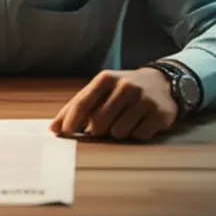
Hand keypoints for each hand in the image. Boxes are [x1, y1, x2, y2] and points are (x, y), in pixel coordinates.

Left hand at [50, 68, 178, 140]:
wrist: (163, 83)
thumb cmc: (122, 90)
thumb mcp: (101, 89)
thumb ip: (77, 106)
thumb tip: (53, 129)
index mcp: (107, 78)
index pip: (83, 102)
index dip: (71, 120)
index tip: (65, 133)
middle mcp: (126, 86)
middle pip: (99, 122)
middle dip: (97, 130)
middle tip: (103, 127)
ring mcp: (144, 99)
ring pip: (119, 132)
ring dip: (118, 133)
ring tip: (126, 121)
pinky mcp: (159, 114)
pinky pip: (138, 136)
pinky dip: (137, 134)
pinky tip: (141, 123)